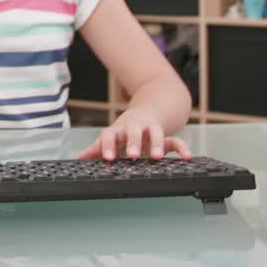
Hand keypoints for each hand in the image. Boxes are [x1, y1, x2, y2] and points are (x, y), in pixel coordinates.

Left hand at [77, 111, 191, 160]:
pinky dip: (182, 147)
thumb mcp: (112, 137)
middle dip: (133, 142)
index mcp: (119, 130)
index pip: (110, 134)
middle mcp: (135, 128)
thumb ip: (98, 148)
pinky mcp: (166, 135)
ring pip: (155, 132)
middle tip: (132, 155)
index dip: (108, 145)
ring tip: (156, 157)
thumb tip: (79, 158)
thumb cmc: (127, 129)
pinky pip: (176, 140)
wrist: (150, 108)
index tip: (106, 158)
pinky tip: (187, 157)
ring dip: (156, 143)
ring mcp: (151, 130)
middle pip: (133, 131)